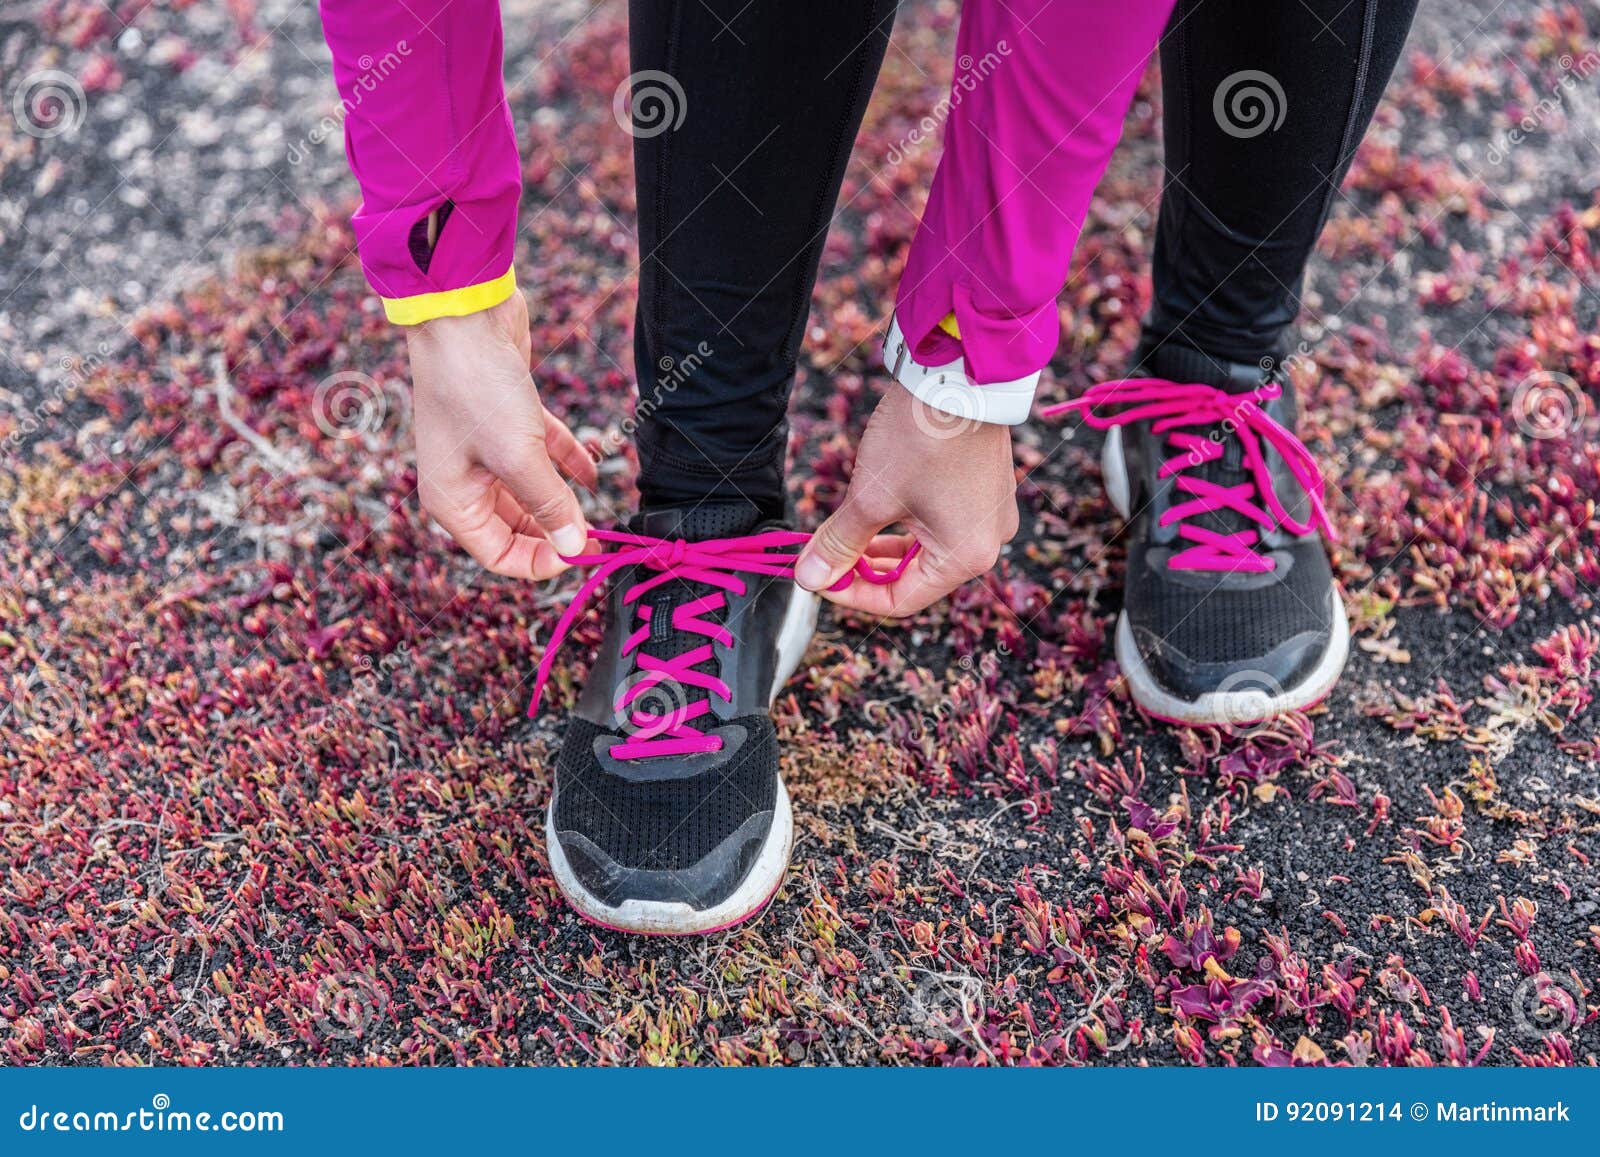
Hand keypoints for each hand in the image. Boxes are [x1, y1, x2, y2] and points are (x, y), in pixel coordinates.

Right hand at [408, 293, 596, 579]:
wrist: (463, 314)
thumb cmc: (476, 388)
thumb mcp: (518, 458)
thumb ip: (548, 505)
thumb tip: (574, 547)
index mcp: (452, 502)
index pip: (499, 555)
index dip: (540, 562)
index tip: (581, 553)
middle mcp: (464, 481)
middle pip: (517, 527)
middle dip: (556, 532)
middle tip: (599, 535)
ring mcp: (485, 451)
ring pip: (531, 493)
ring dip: (563, 501)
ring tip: (601, 510)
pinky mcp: (508, 421)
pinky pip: (541, 457)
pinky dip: (567, 465)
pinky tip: (595, 474)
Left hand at [794, 384, 1018, 615]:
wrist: (959, 375)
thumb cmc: (920, 439)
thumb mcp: (869, 498)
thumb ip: (839, 544)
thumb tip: (810, 577)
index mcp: (966, 557)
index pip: (900, 601)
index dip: (852, 595)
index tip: (818, 577)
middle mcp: (988, 543)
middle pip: (915, 577)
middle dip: (866, 568)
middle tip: (826, 555)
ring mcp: (991, 516)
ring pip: (926, 549)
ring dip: (883, 545)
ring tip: (845, 531)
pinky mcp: (986, 491)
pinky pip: (942, 523)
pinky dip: (907, 523)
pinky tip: (876, 509)